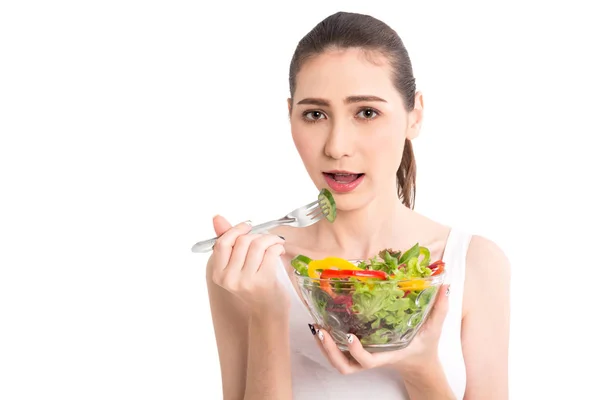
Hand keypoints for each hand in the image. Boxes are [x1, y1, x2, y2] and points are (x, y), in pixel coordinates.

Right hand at [208, 215, 288, 317]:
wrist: (268, 311)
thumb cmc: (253, 286)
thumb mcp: (237, 266)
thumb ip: (228, 241)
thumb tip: (217, 217)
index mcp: (219, 274)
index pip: (222, 243)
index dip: (236, 230)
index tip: (248, 226)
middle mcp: (229, 278)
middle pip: (243, 241)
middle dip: (258, 235)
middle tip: (266, 239)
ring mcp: (246, 280)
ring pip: (258, 244)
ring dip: (271, 239)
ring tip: (276, 243)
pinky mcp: (263, 281)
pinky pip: (270, 252)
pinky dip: (277, 247)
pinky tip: (279, 251)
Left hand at [311, 284, 450, 377]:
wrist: (418, 363)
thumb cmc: (425, 346)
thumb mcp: (434, 328)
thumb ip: (440, 308)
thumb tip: (445, 285)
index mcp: (389, 355)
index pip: (369, 361)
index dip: (357, 352)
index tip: (350, 336)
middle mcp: (373, 359)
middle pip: (345, 366)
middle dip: (330, 352)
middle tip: (321, 330)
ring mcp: (364, 358)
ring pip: (339, 363)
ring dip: (324, 348)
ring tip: (316, 327)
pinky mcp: (359, 353)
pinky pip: (339, 355)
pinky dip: (327, 345)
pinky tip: (321, 327)